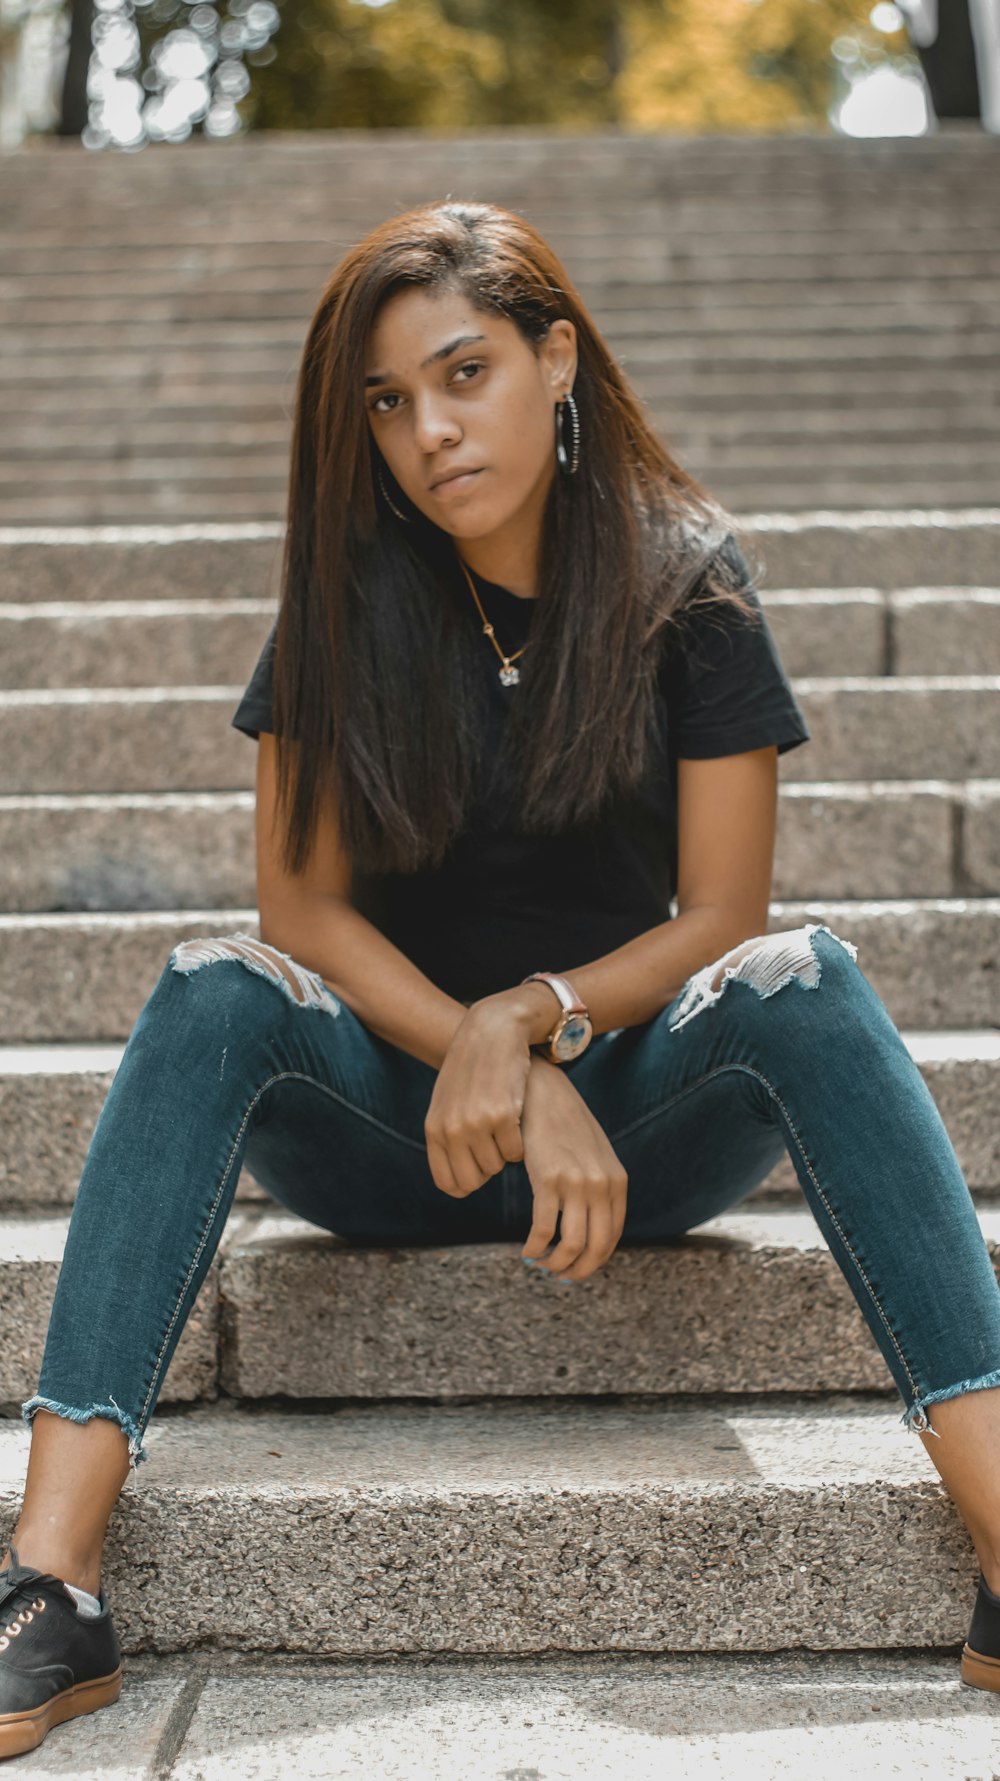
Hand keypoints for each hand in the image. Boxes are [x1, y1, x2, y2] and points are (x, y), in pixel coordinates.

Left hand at [424, 993, 535, 1196]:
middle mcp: (452, 1130)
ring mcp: (476, 1124)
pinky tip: (516, 1123)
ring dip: (504, 1155)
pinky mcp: (502, 1116)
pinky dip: (519, 1145)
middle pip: (472, 1181)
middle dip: (487, 1171)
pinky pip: (515, 1152)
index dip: (466, 1184)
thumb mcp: (448, 1102)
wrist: (492, 1032)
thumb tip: (460, 1181)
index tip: (479, 1173)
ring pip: (496, 1166)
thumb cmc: (472, 1069)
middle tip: (495, 1149)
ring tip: (504, 1128)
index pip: (447, 1182)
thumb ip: (448, 1137)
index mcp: (435, 1129)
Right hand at [519, 1055, 627, 1282]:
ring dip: (555, 1264)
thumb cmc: (564, 1125)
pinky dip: (535, 1247)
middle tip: (559, 1276)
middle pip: (596, 1248)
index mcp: (617, 1181)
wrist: (543, 1092)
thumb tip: (590, 1223)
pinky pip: (544, 1229)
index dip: (594, 1261)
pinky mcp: (549, 1179)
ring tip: (540, 1263)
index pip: (612, 1237)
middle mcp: (602, 1185)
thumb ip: (599, 1185)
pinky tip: (526, 1250)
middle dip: (577, 1271)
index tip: (576, 1269)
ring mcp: (577, 1182)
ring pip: (571, 1245)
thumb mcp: (593, 1154)